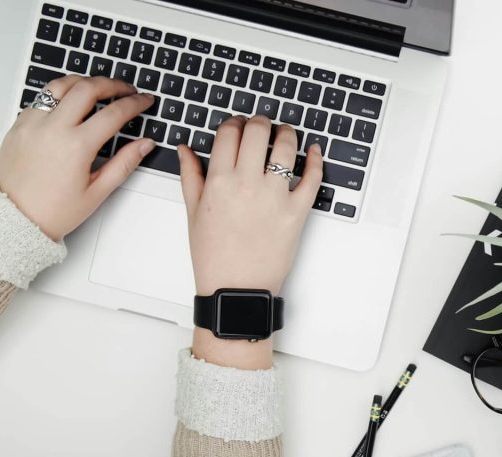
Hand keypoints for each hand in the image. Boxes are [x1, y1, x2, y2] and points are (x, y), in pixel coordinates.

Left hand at [0, 75, 155, 240]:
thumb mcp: (96, 192)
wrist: (11, 219)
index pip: (114, 113)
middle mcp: (53, 128)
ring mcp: (33, 123)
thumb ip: (124, 164)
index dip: (134, 103)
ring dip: (84, 82)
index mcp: (76, 146)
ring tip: (98, 88)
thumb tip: (144, 145)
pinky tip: (70, 104)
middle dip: (112, 84)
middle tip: (126, 89)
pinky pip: (42, 98)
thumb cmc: (51, 212)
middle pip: (88, 88)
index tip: (144, 101)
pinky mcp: (19, 124)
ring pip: (61, 85)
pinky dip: (60, 95)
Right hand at [179, 115, 322, 368]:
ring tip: (285, 134)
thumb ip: (190, 176)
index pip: (229, 133)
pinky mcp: (297, 212)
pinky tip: (314, 151)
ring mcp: (275, 197)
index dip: (234, 123)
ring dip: (287, 133)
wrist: (236, 289)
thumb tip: (186, 149)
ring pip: (286, 147)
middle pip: (257, 131)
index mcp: (219, 181)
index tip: (238, 126)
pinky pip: (312, 178)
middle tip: (262, 125)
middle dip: (260, 122)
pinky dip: (316, 160)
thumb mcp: (193, 213)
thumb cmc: (214, 256)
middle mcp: (247, 184)